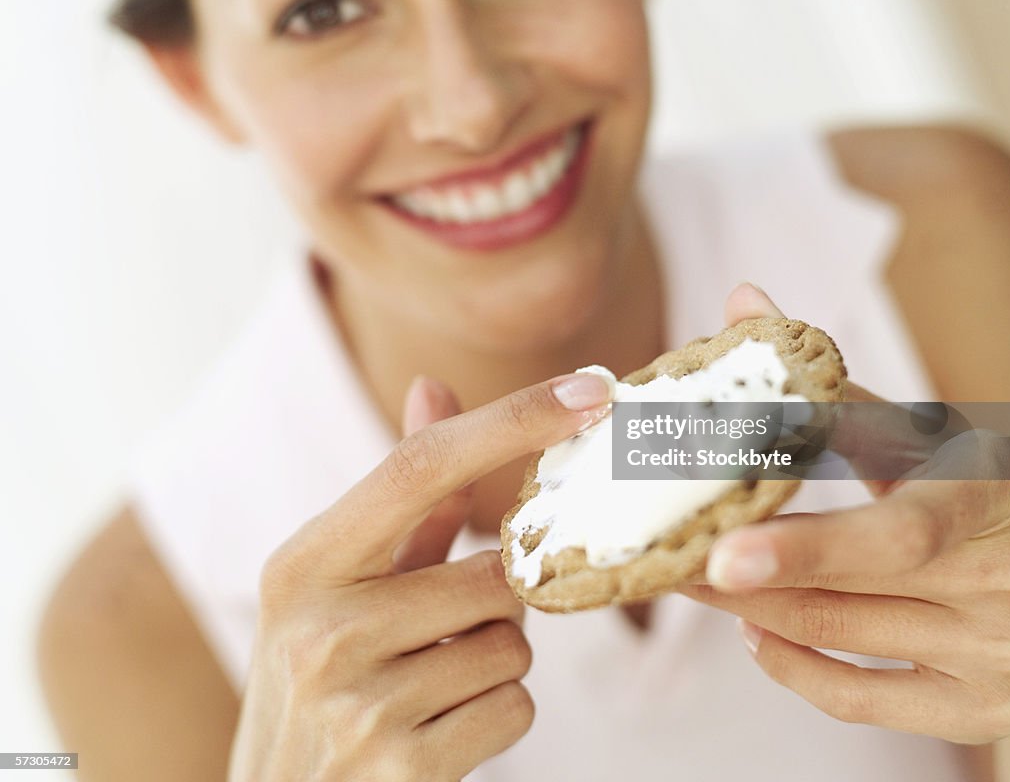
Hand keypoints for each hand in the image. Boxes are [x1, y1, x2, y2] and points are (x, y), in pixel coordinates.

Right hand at [228, 370, 613, 780]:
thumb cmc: (325, 672)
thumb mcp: (344, 581)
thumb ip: (403, 492)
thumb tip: (433, 384)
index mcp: (304, 563)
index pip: (419, 467)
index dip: (511, 420)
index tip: (588, 390)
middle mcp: (320, 628)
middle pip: (494, 571)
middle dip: (499, 598)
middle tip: (445, 629)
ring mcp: (357, 704)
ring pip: (513, 643)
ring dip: (495, 659)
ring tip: (430, 681)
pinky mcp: (401, 770)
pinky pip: (514, 708)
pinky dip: (497, 714)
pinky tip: (439, 728)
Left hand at [678, 283, 1009, 743]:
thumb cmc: (981, 485)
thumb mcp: (927, 432)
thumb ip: (828, 382)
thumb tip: (742, 299)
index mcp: (981, 499)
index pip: (888, 534)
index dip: (801, 547)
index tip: (720, 553)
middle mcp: (994, 586)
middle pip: (838, 592)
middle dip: (735, 574)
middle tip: (664, 547)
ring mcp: (994, 659)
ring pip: (836, 640)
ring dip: (747, 610)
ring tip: (691, 575)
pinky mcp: (979, 710)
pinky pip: (863, 704)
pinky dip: (794, 668)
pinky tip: (753, 631)